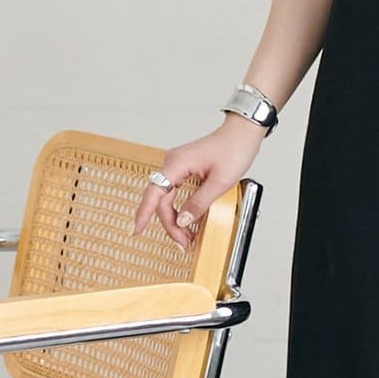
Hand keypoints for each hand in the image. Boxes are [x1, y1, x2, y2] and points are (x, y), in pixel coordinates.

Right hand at [131, 117, 267, 251]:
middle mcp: (172, 163)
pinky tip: (185, 220)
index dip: (144, 214)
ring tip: (186, 236)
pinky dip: (178, 208)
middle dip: (170, 224)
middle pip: (161, 200)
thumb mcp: (219, 182)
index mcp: (176, 164)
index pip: (154, 194)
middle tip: (183, 243)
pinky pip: (174, 192)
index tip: (137, 230)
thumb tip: (182, 221)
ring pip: (167, 198)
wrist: (241, 134)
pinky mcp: (183, 168)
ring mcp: (176, 165)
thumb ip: (199, 203)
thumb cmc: (233, 150)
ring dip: (174, 218)